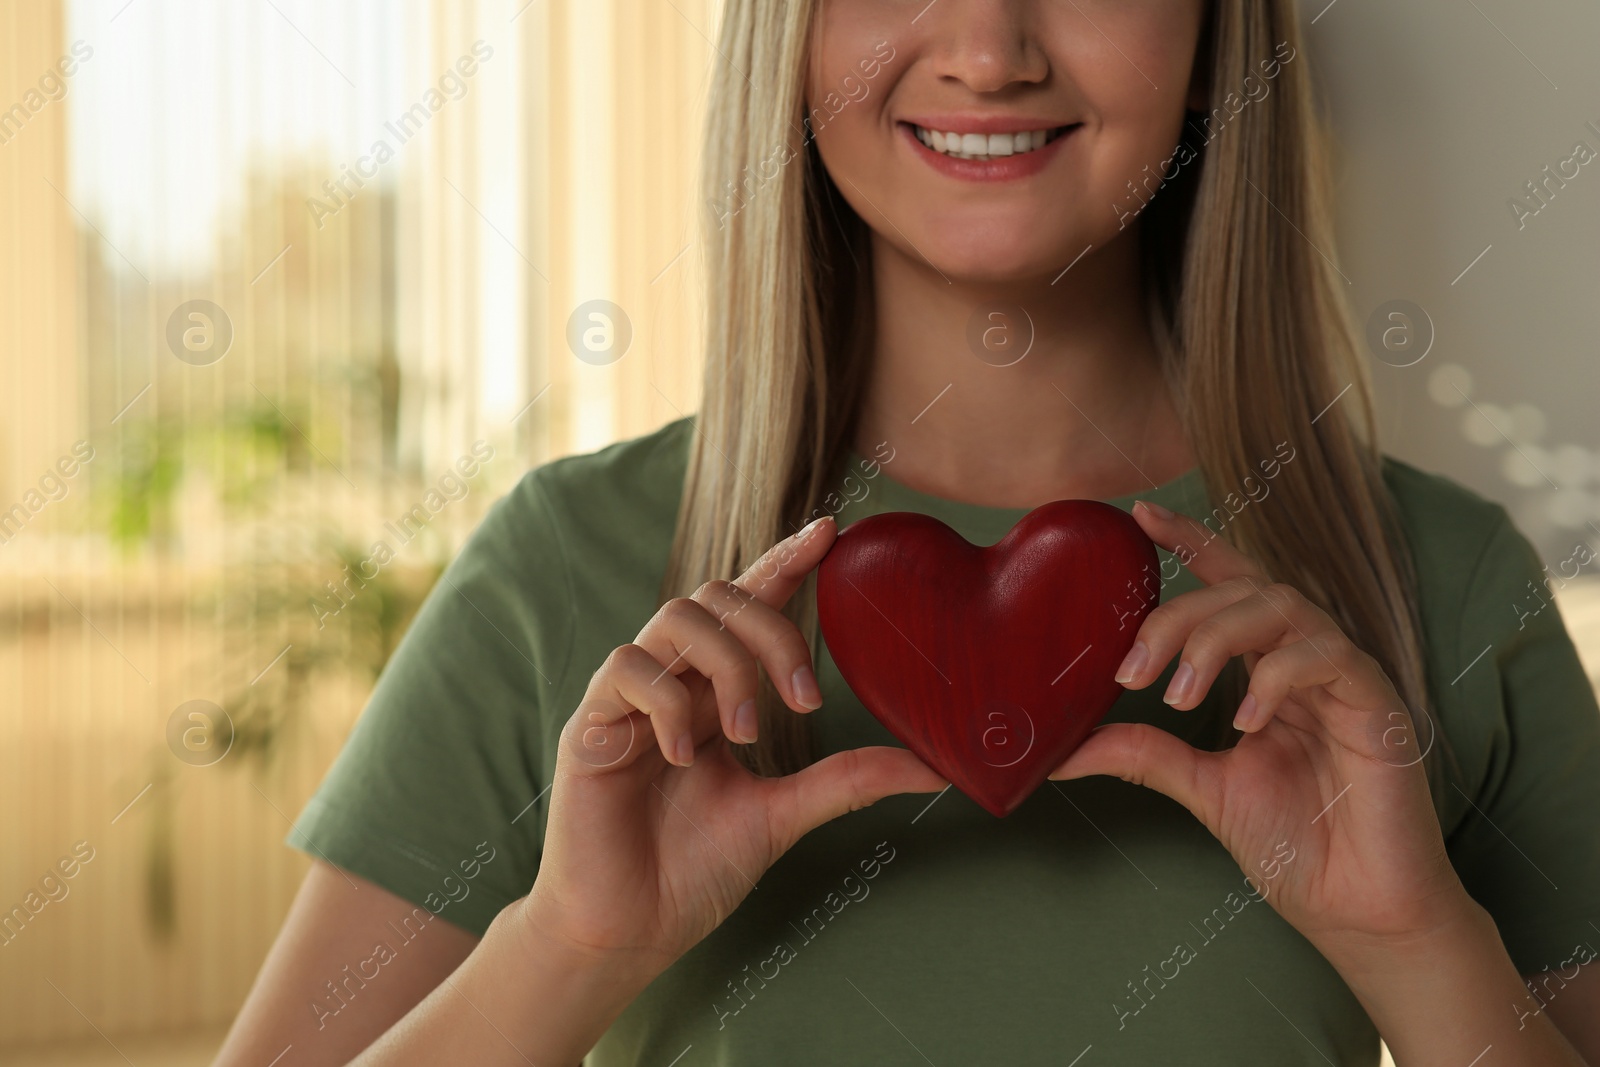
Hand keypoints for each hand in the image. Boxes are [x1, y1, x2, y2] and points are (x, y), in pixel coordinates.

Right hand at [521, 515, 945, 981]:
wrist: (628, 931)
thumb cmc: (692, 871)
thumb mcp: (783, 815)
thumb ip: (846, 780)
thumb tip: (933, 766)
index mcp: (713, 693)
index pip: (748, 604)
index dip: (784, 562)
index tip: (831, 533)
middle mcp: (672, 682)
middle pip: (718, 597)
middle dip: (772, 631)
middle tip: (805, 698)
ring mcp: (628, 700)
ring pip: (676, 618)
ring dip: (727, 665)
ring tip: (746, 732)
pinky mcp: (590, 724)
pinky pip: (627, 669)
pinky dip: (668, 701)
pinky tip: (682, 755)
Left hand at [1050, 500, 1473, 964]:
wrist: (1358, 907)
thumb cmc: (1295, 845)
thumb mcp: (1202, 787)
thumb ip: (1144, 753)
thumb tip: (1062, 749)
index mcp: (1268, 669)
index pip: (1231, 584)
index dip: (1192, 542)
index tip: (1139, 517)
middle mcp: (1306, 660)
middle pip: (1243, 590)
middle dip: (1177, 617)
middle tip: (1131, 672)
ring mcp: (1345, 677)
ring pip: (1283, 607)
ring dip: (1218, 639)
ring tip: (1179, 696)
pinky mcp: (1379, 704)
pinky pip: (1330, 656)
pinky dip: (1279, 676)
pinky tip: (1248, 719)